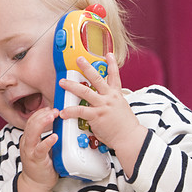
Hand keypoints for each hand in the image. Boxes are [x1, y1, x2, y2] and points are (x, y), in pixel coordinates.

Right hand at [18, 107, 59, 190]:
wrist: (35, 184)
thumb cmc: (41, 165)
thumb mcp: (43, 147)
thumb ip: (47, 136)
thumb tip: (59, 125)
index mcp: (28, 138)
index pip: (32, 120)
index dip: (41, 113)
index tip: (51, 108)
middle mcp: (27, 143)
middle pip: (31, 123)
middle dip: (43, 114)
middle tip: (54, 110)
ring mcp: (30, 151)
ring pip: (33, 133)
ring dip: (43, 122)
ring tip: (53, 116)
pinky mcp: (36, 160)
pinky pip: (40, 149)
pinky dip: (47, 141)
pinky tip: (54, 136)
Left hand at [59, 54, 147, 169]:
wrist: (129, 137)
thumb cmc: (125, 126)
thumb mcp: (121, 108)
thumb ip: (111, 102)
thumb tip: (103, 101)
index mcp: (116, 95)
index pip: (115, 76)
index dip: (111, 64)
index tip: (107, 54)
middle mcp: (109, 97)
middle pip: (97, 78)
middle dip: (87, 68)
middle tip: (78, 60)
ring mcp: (103, 106)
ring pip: (85, 92)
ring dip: (72, 86)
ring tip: (62, 82)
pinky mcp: (97, 116)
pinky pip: (80, 111)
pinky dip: (70, 111)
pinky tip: (63, 112)